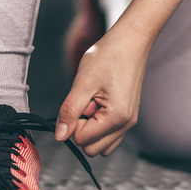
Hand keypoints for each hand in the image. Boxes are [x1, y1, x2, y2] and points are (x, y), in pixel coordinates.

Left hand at [55, 24, 152, 156]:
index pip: (82, 140)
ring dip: (91, 128)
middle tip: (87, 101)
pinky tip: (100, 103)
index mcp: (117, 118)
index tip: (81, 100)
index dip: (74, 122)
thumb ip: (69, 112)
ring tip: (94, 101)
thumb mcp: (82, 83)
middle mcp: (126, 124)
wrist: (130, 41)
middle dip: (82, 128)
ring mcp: (129, 122)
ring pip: (101, 145)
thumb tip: (60, 137)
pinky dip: (99, 125)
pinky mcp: (128, 117)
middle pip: (92, 148)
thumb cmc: (108, 56)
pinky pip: (109, 136)